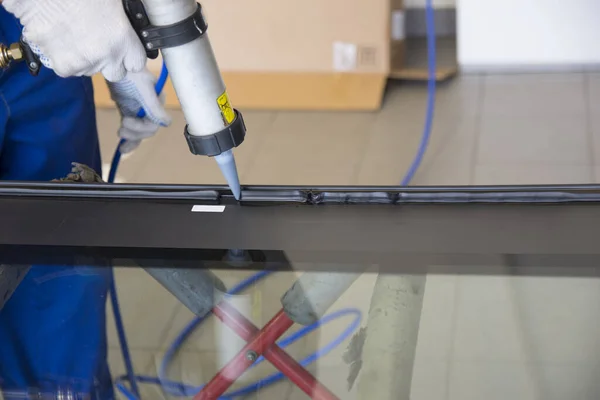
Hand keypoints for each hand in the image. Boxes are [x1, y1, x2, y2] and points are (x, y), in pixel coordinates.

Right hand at [3, 0, 146, 81]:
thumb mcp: (111, 2)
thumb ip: (122, 22)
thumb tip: (125, 29)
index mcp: (122, 38)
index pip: (136, 63)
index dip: (131, 56)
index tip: (125, 50)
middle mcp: (103, 56)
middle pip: (115, 73)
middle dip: (110, 62)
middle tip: (99, 42)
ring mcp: (80, 63)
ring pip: (88, 71)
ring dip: (84, 59)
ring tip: (74, 34)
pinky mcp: (58, 64)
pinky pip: (64, 66)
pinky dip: (61, 56)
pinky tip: (58, 36)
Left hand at [108, 68, 171, 153]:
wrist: (112, 60)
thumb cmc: (129, 71)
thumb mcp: (142, 87)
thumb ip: (154, 105)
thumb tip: (166, 123)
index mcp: (157, 101)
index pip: (155, 123)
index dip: (142, 127)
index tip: (125, 120)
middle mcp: (151, 107)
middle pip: (148, 130)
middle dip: (135, 132)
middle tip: (121, 128)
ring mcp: (140, 109)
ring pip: (140, 132)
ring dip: (130, 136)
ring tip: (120, 132)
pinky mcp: (130, 110)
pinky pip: (133, 130)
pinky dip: (129, 140)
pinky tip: (122, 148)